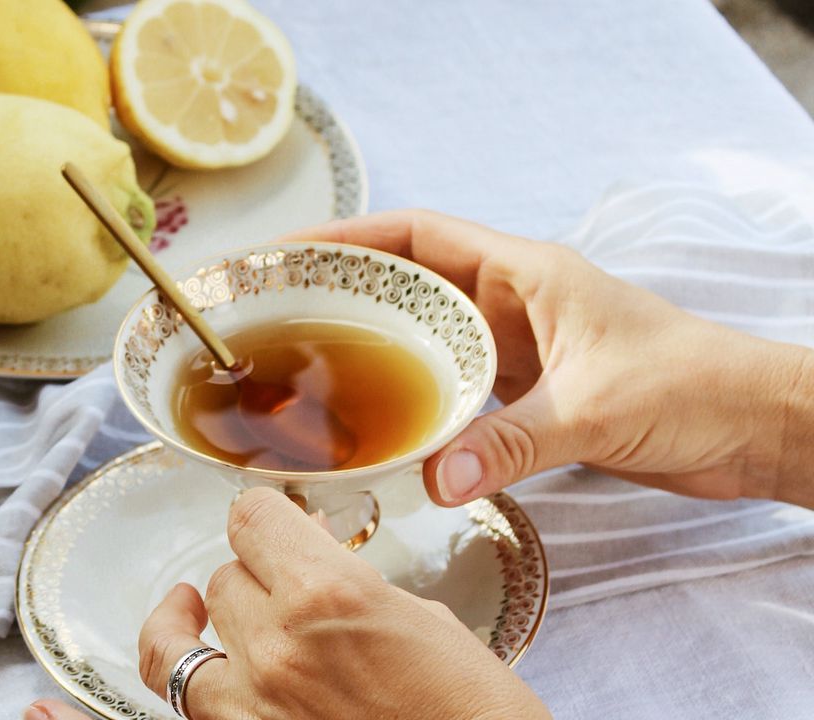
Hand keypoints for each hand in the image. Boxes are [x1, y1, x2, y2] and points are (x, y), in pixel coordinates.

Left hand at [26, 488, 547, 719]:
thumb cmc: (477, 716)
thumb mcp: (428, 626)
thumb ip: (353, 587)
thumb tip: (315, 564)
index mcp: (327, 593)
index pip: (251, 518)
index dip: (267, 524)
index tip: (278, 534)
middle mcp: (273, 645)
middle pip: (224, 579)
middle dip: (255, 583)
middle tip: (291, 602)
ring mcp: (247, 709)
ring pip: (186, 642)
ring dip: (204, 629)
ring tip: (191, 613)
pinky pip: (155, 716)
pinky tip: (37, 711)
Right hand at [284, 210, 813, 507]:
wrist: (749, 425)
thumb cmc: (689, 385)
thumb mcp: (592, 409)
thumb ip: (509, 443)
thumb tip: (433, 479)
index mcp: (523, 273)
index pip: (418, 236)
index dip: (350, 238)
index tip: (290, 253)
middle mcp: (511, 302)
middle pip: (408, 283)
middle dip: (344, 293)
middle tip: (279, 317)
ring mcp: (518, 347)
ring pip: (426, 337)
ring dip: (375, 348)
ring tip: (313, 370)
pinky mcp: (528, 391)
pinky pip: (452, 387)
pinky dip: (414, 400)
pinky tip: (381, 426)